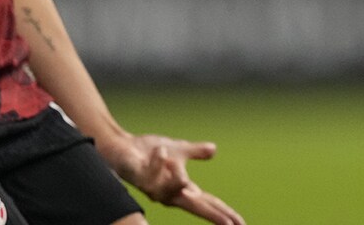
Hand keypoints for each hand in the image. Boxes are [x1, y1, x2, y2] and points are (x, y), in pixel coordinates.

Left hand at [104, 133, 245, 224]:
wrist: (122, 146)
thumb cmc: (148, 151)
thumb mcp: (179, 149)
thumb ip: (196, 152)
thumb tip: (214, 150)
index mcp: (182, 188)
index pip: (209, 203)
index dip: (224, 213)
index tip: (240, 223)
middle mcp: (170, 193)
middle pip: (197, 207)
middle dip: (214, 216)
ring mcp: (155, 188)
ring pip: (174, 190)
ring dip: (177, 178)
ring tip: (178, 168)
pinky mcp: (141, 180)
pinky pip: (153, 172)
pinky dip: (159, 160)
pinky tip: (159, 151)